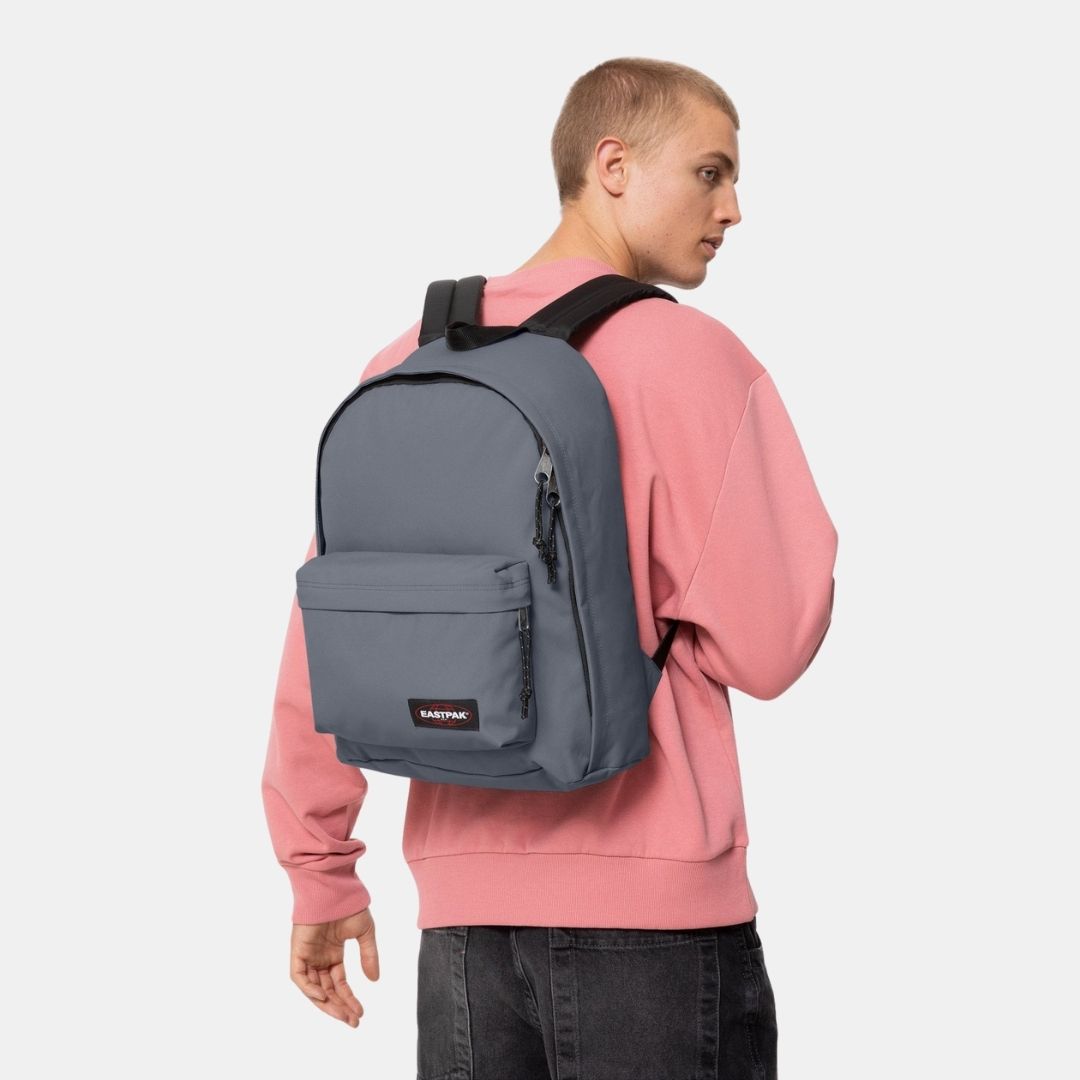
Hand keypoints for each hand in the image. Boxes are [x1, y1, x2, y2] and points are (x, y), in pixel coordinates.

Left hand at [290, 907, 379, 1026]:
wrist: (335, 888)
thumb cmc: (349, 905)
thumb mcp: (365, 933)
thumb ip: (369, 956)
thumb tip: (374, 981)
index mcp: (333, 954)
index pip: (339, 984)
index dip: (349, 999)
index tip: (361, 1013)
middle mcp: (319, 958)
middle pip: (327, 991)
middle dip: (339, 1007)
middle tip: (354, 1020)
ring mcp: (308, 955)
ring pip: (313, 988)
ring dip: (327, 1004)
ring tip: (344, 1015)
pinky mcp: (298, 951)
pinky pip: (300, 976)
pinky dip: (309, 989)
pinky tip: (324, 996)